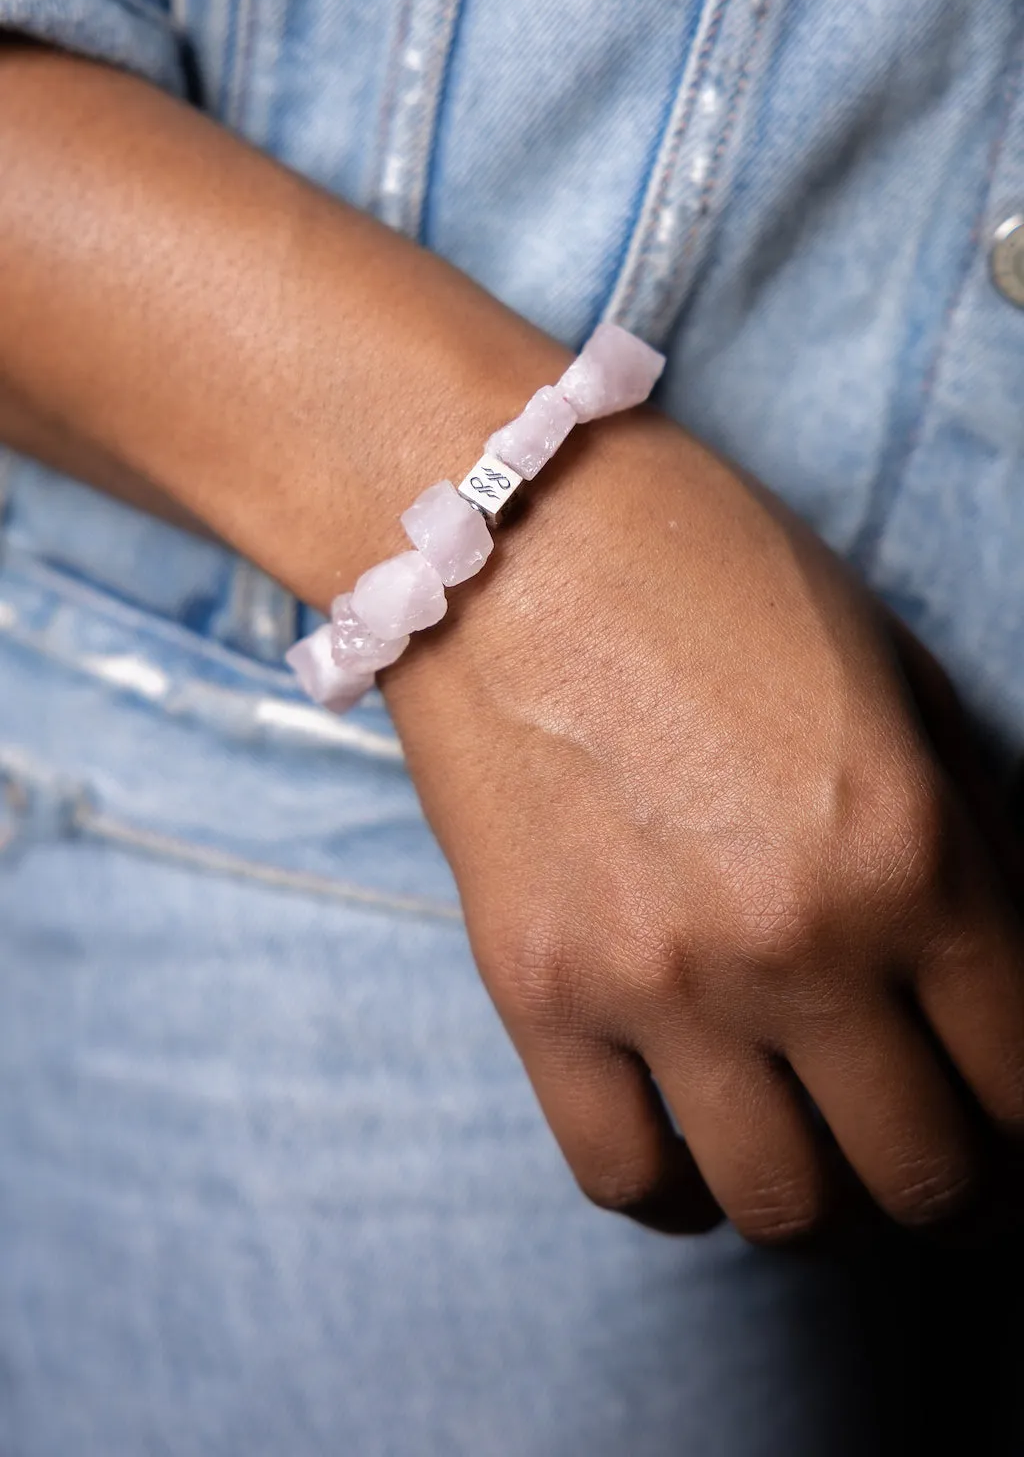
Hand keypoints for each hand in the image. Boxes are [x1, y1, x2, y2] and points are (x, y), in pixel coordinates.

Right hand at [383, 411, 1023, 1240]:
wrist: (507, 532)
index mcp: (911, 852)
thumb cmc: (713, 576)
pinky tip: (690, 1147)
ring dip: (818, 1197)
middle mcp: (795, 941)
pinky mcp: (535, 990)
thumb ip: (975, 837)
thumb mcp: (897, 678)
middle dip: (947, 1183)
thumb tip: (1003, 976)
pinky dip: (675, 1192)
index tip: (1002, 1123)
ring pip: (780, 1205)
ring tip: (807, 1144)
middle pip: (920, 1175)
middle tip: (922, 1146)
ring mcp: (654, 978)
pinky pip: (622, 1175)